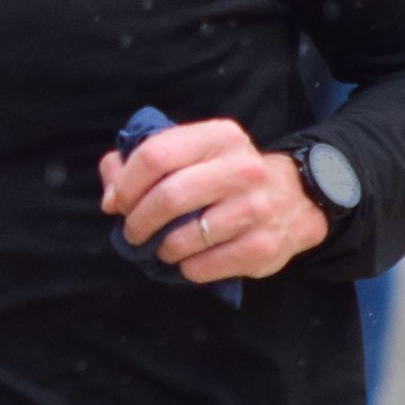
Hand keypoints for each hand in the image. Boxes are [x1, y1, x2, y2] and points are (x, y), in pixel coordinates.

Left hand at [97, 117, 328, 285]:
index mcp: (219, 137)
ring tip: (161, 247)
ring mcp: (256, 209)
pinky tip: (188, 259)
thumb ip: (142, 162)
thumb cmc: (225, 176)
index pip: (156, 155)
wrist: (294, 199)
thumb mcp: (192, 153)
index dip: (126, 183)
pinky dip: (185, 267)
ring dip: (160, 249)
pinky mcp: (262, 246)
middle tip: (133, 232)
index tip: (117, 202)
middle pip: (168, 196)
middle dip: (137, 221)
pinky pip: (202, 266)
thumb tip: (109, 195)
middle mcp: (242, 168)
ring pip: (182, 238)